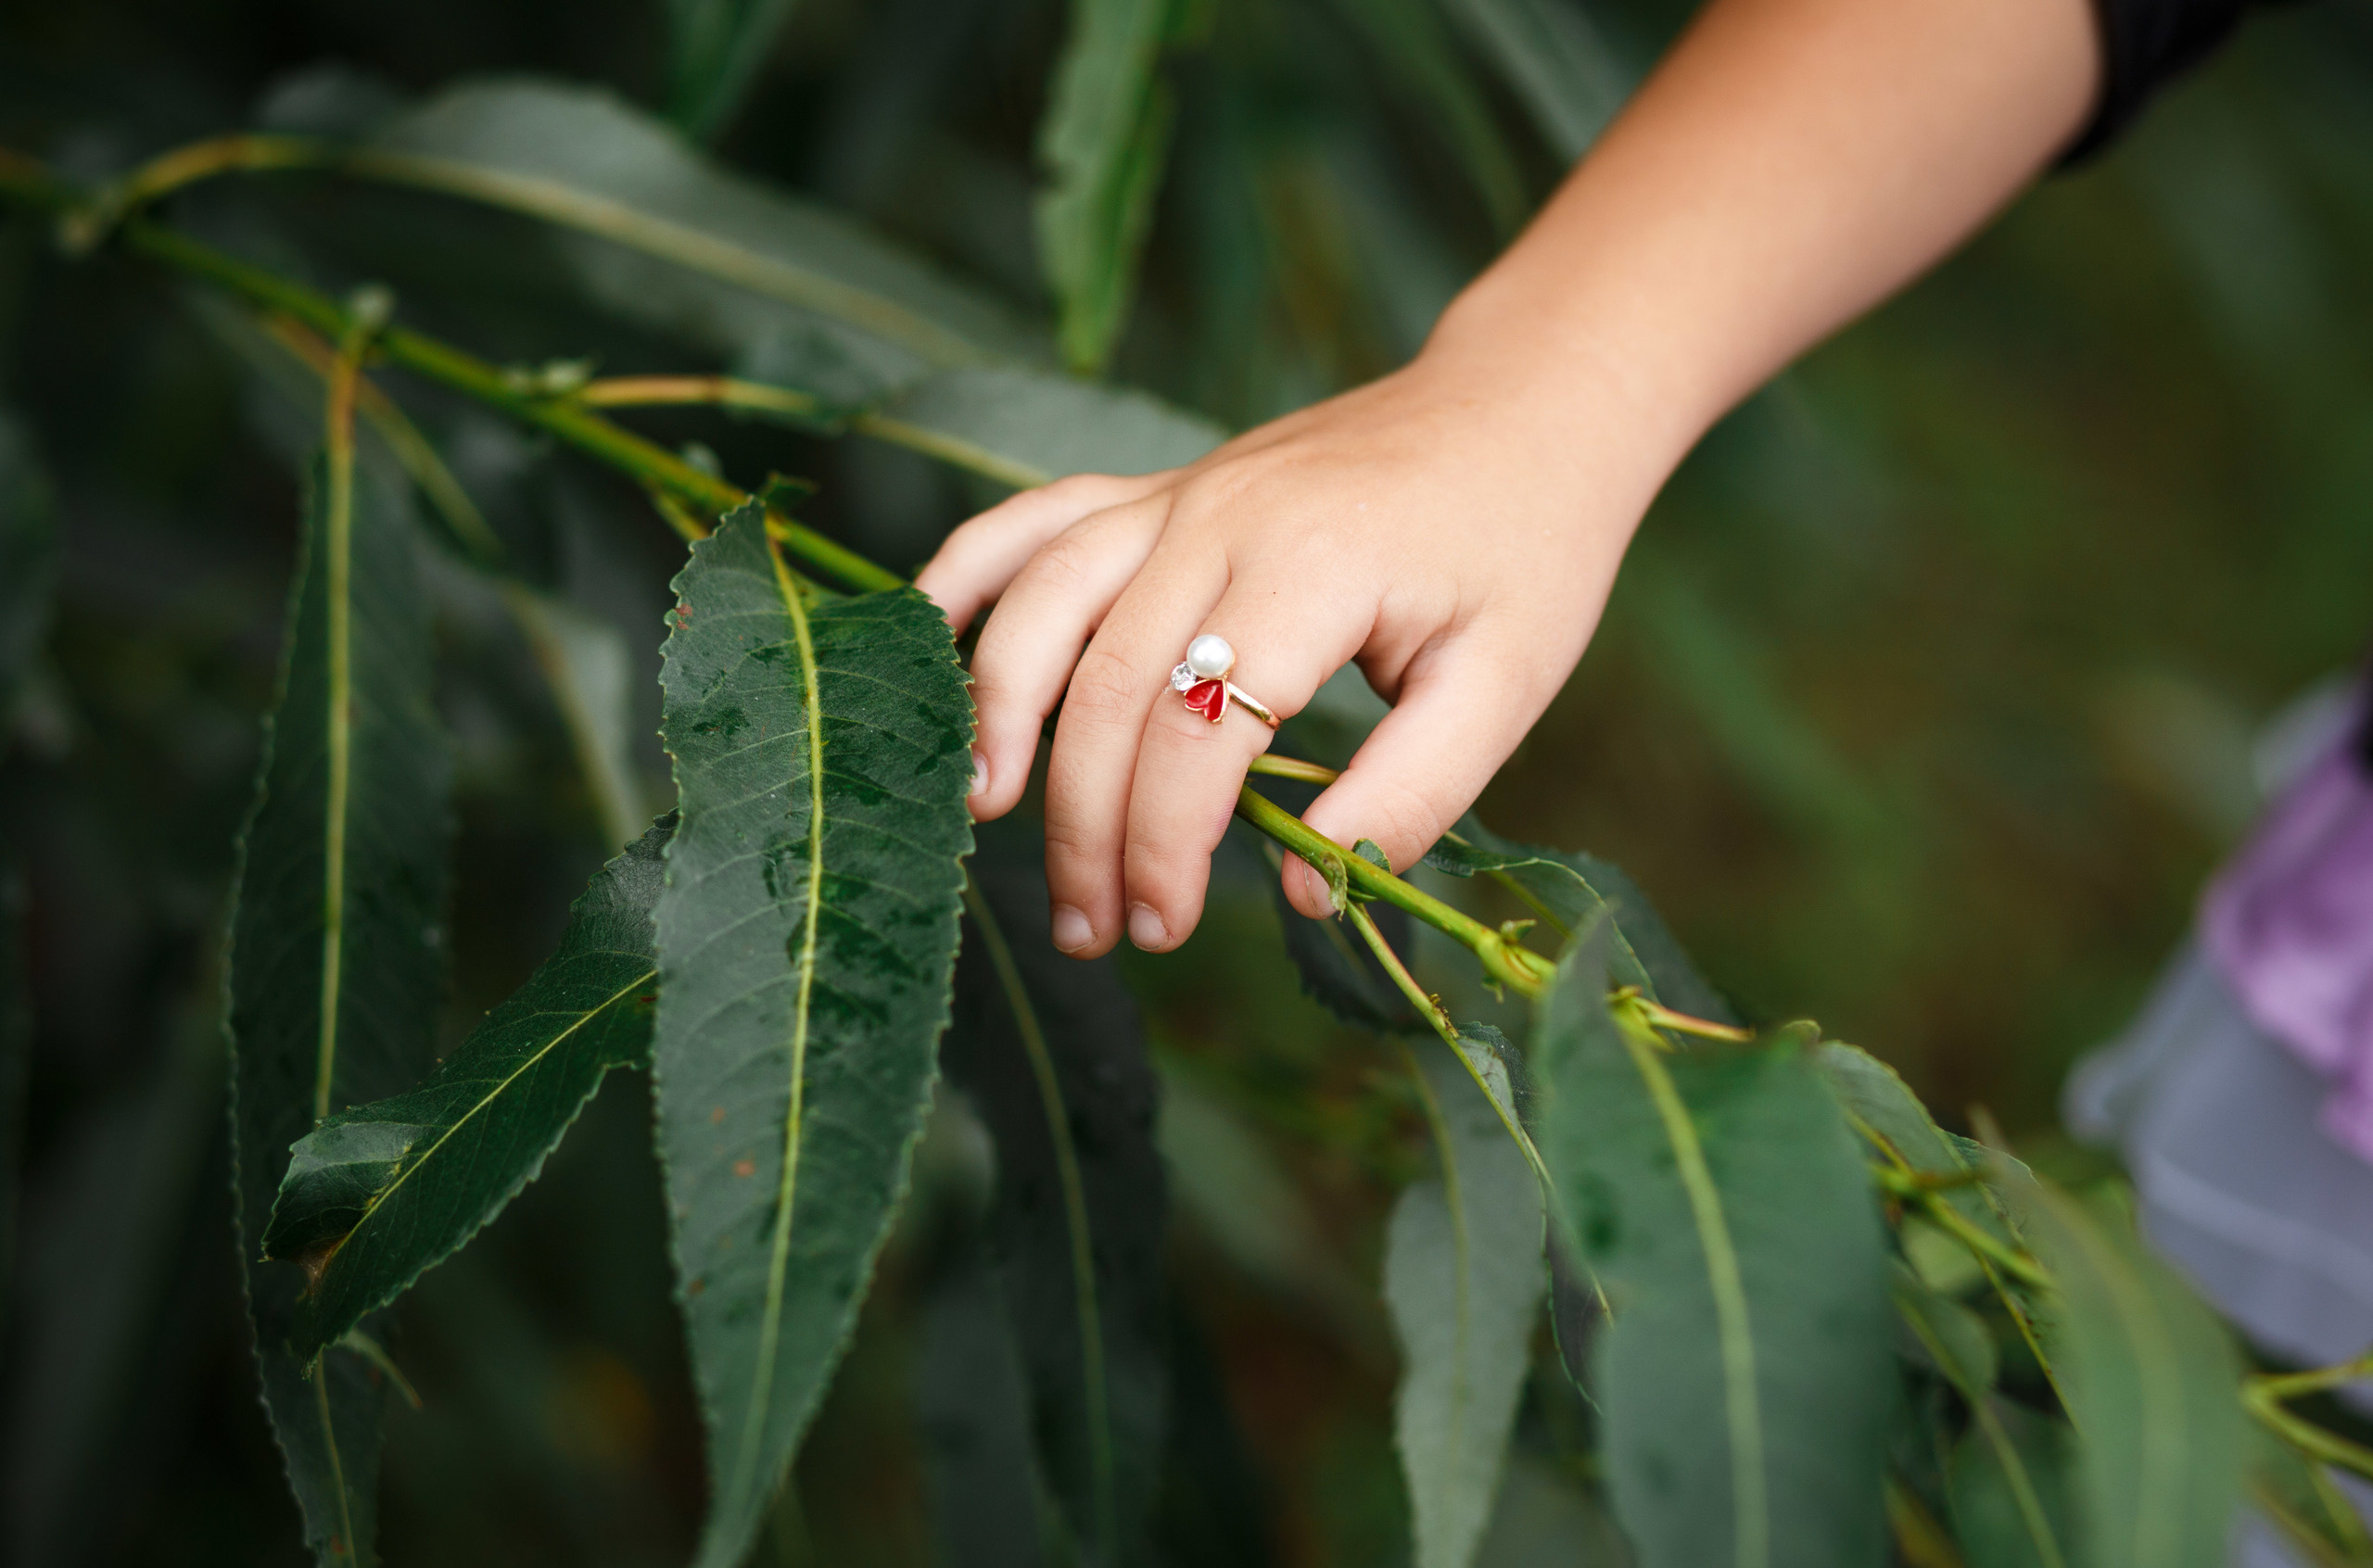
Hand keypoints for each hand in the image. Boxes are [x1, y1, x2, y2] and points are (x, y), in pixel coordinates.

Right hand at [916, 340, 1656, 956]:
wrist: (1521, 407)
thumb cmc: (1523, 550)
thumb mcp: (1505, 684)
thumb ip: (1410, 793)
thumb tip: (1307, 890)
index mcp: (1312, 567)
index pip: (1199, 726)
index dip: (1166, 841)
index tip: (1165, 927)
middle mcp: (1222, 518)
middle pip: (1107, 682)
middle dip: (1082, 821)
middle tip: (1090, 930)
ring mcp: (1178, 493)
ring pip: (1045, 601)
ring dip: (999, 711)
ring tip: (982, 816)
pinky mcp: (1158, 488)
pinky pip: (1032, 521)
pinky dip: (964, 576)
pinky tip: (925, 647)